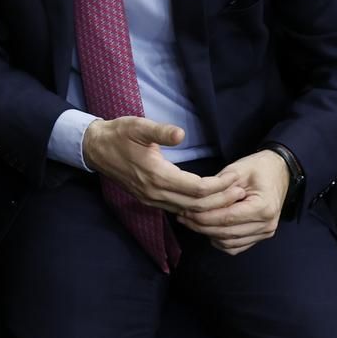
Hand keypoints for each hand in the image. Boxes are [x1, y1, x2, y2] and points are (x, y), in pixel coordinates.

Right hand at [81, 116, 229, 212]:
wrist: (95, 148)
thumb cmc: (118, 134)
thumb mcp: (137, 126)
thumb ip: (159, 132)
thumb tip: (180, 134)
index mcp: (156, 175)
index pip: (197, 189)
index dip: (219, 186)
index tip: (236, 178)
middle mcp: (155, 192)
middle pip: (196, 206)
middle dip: (221, 200)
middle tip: (241, 191)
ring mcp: (151, 199)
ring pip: (188, 211)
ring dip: (211, 207)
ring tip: (230, 197)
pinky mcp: (149, 199)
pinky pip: (178, 209)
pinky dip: (196, 208)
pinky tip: (208, 201)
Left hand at [179, 149, 290, 254]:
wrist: (279, 171)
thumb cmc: (258, 167)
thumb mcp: (237, 170)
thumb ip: (218, 188)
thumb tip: (196, 203)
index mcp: (263, 207)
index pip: (227, 218)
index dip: (203, 217)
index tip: (184, 212)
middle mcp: (267, 224)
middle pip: (226, 233)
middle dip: (201, 226)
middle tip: (182, 217)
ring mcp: (265, 232)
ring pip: (229, 243)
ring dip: (208, 234)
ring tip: (191, 222)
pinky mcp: (261, 235)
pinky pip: (236, 246)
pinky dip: (220, 241)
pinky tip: (208, 229)